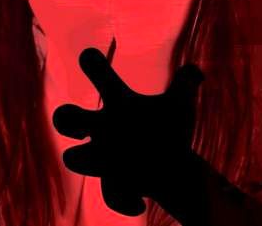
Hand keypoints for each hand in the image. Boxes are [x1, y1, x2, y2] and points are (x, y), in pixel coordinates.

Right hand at [53, 48, 203, 215]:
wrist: (171, 166)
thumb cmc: (169, 129)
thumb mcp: (181, 103)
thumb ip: (187, 81)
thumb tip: (196, 71)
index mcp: (119, 102)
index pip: (98, 73)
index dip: (91, 62)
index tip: (91, 58)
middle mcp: (104, 127)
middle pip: (65, 117)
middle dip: (66, 118)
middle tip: (83, 127)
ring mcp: (104, 156)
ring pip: (75, 158)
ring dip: (87, 159)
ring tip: (115, 163)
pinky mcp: (113, 184)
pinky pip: (109, 193)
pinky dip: (124, 200)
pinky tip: (140, 203)